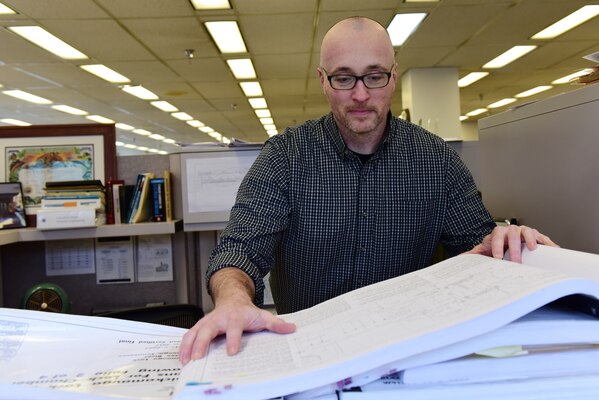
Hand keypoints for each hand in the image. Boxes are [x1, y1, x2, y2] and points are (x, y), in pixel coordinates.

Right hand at [178, 295, 295, 364]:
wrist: (233, 299)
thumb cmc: (246, 311)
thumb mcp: (263, 316)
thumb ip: (276, 324)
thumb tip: (291, 329)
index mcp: (235, 317)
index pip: (234, 328)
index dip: (233, 339)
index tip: (232, 351)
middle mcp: (219, 319)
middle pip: (208, 330)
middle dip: (202, 343)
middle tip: (198, 357)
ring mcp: (207, 322)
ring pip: (194, 332)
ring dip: (189, 346)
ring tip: (186, 361)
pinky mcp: (199, 326)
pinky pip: (189, 335)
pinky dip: (184, 346)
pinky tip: (182, 359)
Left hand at [466, 225, 557, 262]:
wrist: (506, 243)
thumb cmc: (495, 247)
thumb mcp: (484, 250)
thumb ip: (474, 254)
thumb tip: (461, 258)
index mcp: (498, 233)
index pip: (496, 237)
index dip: (496, 247)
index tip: (497, 258)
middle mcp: (511, 230)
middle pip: (512, 235)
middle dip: (514, 249)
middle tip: (515, 262)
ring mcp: (523, 232)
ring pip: (527, 231)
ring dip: (529, 239)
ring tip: (533, 248)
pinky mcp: (535, 236)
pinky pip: (542, 237)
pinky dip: (548, 242)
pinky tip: (554, 249)